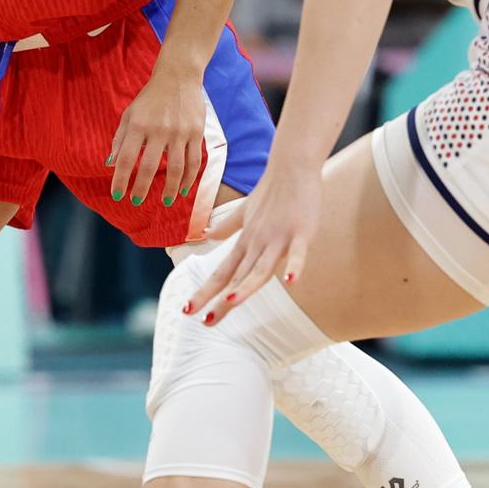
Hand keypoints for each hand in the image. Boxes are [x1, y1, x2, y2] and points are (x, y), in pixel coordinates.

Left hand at [108, 62, 206, 206]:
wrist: (179, 76)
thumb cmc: (150, 98)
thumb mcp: (130, 114)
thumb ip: (119, 139)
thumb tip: (110, 164)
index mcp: (138, 125)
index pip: (125, 158)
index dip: (120, 179)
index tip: (117, 195)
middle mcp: (159, 130)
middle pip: (149, 167)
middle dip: (141, 189)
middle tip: (136, 202)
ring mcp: (180, 132)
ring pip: (176, 168)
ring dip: (170, 189)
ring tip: (165, 202)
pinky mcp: (197, 133)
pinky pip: (194, 161)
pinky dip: (189, 178)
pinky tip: (183, 189)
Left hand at [185, 162, 319, 323]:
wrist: (292, 166)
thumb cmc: (271, 190)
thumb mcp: (244, 211)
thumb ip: (227, 226)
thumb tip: (207, 234)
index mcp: (246, 241)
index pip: (222, 272)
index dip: (205, 292)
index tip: (188, 310)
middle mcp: (258, 243)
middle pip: (237, 277)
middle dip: (221, 300)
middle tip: (204, 322)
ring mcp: (278, 238)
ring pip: (261, 267)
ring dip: (247, 285)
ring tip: (232, 301)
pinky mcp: (300, 232)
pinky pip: (297, 252)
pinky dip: (295, 265)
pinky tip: (293, 281)